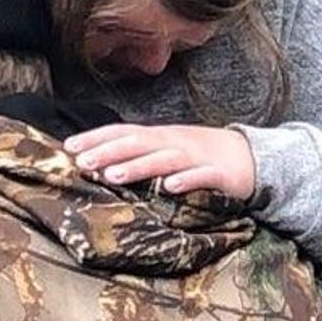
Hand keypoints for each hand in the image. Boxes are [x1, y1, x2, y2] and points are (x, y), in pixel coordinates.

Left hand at [66, 123, 256, 198]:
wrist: (253, 158)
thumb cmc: (202, 156)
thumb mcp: (168, 150)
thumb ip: (140, 153)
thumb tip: (100, 161)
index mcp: (161, 137)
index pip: (124, 132)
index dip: (98, 138)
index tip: (69, 147)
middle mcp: (176, 143)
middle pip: (139, 143)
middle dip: (109, 151)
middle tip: (81, 162)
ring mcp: (198, 157)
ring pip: (165, 160)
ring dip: (138, 166)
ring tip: (112, 175)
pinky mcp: (220, 175)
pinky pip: (202, 177)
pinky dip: (186, 180)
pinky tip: (169, 187)